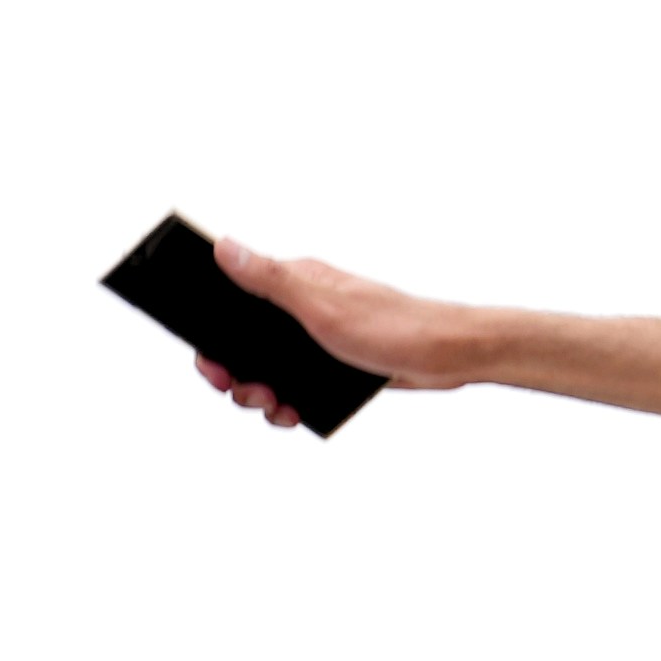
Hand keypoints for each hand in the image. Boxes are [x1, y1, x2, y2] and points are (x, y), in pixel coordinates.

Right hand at [189, 237, 481, 425]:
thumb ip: (272, 280)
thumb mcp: (324, 306)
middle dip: (237, 373)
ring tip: (276, 407)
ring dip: (262, 393)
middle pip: (245, 342)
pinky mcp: (332, 362)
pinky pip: (295, 382)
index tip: (211, 363)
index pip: (231, 300)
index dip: (213, 335)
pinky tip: (294, 413)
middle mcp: (302, 306)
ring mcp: (316, 336)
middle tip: (248, 393)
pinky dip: (288, 401)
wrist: (448, 356)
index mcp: (295, 282)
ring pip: (269, 368)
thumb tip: (224, 246)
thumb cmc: (393, 325)